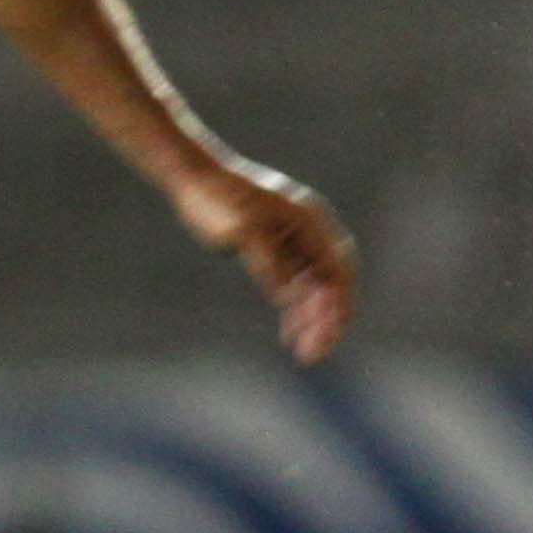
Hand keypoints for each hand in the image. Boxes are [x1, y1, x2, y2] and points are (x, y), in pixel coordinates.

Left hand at [174, 154, 359, 364]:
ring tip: (304, 353)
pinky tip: (290, 332)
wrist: (193, 176)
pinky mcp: (275, 247)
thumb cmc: (215, 197)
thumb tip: (286, 294)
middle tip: (313, 356)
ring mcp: (294, 238)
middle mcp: (309, 230)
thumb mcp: (239, 228)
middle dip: (327, 320)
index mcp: (310, 220)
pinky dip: (295, 308)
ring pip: (315, 287)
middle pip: (332, 282)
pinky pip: (296, 283)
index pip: (338, 270)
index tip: (329, 335)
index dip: (339, 305)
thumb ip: (265, 260)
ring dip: (312, 319)